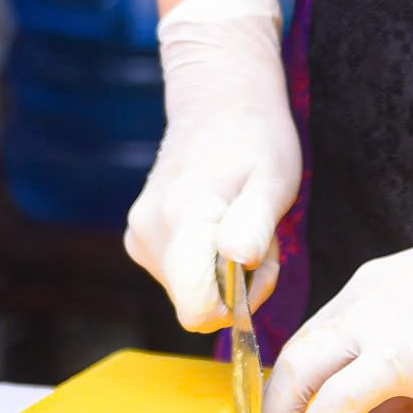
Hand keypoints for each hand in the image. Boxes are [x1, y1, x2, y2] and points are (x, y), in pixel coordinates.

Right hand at [124, 0, 301, 331]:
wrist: (219, 101)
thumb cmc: (255, 138)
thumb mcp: (273, 177)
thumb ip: (254, 221)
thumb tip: (239, 259)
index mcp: (179, 224)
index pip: (197, 311)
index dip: (237, 302)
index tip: (258, 261)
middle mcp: (148, 235)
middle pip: (197, 303)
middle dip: (238, 282)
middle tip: (259, 230)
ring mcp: (139, 236)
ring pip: (190, 289)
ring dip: (227, 269)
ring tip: (244, 218)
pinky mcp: (141, 236)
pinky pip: (181, 273)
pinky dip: (210, 259)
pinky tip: (225, 219)